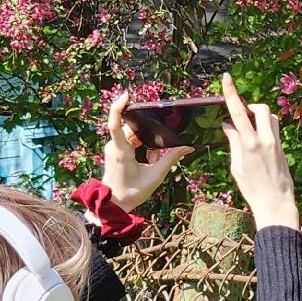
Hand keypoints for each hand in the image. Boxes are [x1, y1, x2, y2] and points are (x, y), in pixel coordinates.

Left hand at [100, 92, 190, 210]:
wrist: (114, 205)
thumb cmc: (132, 192)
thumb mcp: (155, 176)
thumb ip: (171, 159)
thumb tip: (188, 147)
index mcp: (121, 150)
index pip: (115, 123)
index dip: (118, 107)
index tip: (127, 95)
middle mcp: (114, 146)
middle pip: (133, 129)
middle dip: (148, 137)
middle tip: (155, 155)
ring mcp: (113, 148)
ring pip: (133, 135)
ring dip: (146, 144)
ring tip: (150, 161)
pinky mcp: (115, 151)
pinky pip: (130, 142)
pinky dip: (142, 148)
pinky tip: (147, 161)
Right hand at [220, 73, 298, 230]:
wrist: (275, 203)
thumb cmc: (252, 189)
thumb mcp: (237, 166)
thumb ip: (234, 142)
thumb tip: (228, 125)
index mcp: (250, 144)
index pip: (238, 112)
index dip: (231, 93)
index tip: (227, 78)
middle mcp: (266, 140)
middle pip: (260, 109)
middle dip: (250, 106)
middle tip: (241, 116)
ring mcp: (276, 143)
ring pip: (270, 117)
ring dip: (259, 117)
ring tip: (248, 129)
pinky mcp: (282, 148)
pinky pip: (273, 128)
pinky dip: (264, 127)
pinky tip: (256, 139)